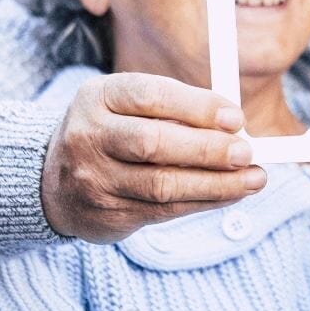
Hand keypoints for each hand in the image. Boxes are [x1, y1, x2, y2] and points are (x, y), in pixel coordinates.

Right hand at [41, 73, 265, 242]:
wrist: (55, 183)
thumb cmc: (114, 134)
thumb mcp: (131, 107)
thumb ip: (177, 111)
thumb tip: (235, 126)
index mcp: (98, 97)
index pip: (150, 96)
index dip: (197, 107)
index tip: (236, 118)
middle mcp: (88, 136)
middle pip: (153, 142)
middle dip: (208, 149)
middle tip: (247, 152)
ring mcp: (93, 179)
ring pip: (162, 184)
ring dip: (217, 183)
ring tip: (254, 178)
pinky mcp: (107, 214)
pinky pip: (165, 211)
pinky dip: (206, 201)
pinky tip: (232, 193)